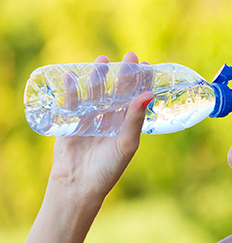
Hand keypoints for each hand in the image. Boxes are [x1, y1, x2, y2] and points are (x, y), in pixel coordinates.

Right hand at [48, 52, 153, 205]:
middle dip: (123, 74)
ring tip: (102, 60)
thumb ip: (134, 119)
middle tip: (129, 56)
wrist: (79, 186)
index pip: (136, 98)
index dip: (141, 82)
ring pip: (95, 93)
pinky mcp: (71, 122)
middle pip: (117, 91)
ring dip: (98, 77)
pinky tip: (71, 76)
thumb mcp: (126, 143)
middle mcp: (111, 119)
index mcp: (127, 125)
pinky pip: (71, 102)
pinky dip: (71, 90)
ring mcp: (91, 119)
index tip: (146, 65)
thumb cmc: (108, 169)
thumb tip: (148, 94)